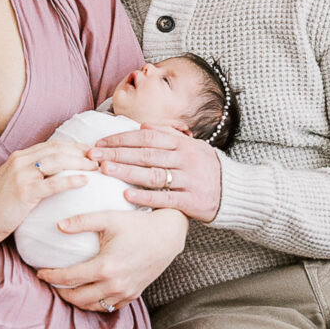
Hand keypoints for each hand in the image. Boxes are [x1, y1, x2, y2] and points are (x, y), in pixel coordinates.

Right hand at [0, 137, 93, 245]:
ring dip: (79, 162)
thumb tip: (50, 171)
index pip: (52, 145)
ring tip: (95, 166)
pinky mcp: (24, 192)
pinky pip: (53, 184)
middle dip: (81, 151)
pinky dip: (70, 180)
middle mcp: (20, 161)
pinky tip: (85, 181)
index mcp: (18, 157)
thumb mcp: (11, 181)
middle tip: (99, 157)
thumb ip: (28, 172)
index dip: (74, 146)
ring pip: (57, 162)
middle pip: (58, 150)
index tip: (90, 150)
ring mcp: (21, 175)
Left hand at [37, 206, 188, 313]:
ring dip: (75, 300)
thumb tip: (58, 225)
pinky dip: (94, 304)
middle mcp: (114, 284)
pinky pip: (108, 307)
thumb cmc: (138, 224)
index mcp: (105, 267)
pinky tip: (87, 293)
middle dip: (59, 291)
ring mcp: (124, 292)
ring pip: (91, 306)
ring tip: (65, 288)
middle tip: (50, 282)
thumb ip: (82, 221)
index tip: (40, 272)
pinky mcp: (133, 295)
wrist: (168, 236)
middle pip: (76, 297)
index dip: (50, 276)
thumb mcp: (109, 218)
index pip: (68, 278)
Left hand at [88, 125, 223, 224]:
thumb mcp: (192, 146)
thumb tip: (142, 127)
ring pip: (153, 174)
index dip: (122, 138)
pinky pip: (165, 198)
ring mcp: (189, 180)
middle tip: (94, 154)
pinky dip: (145, 196)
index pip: (147, 137)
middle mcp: (185, 159)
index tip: (101, 142)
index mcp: (183, 144)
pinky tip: (126, 195)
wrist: (236, 191)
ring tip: (105, 170)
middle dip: (117, 153)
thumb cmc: (207, 168)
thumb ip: (168, 136)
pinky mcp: (192, 201)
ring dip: (127, 171)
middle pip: (146, 154)